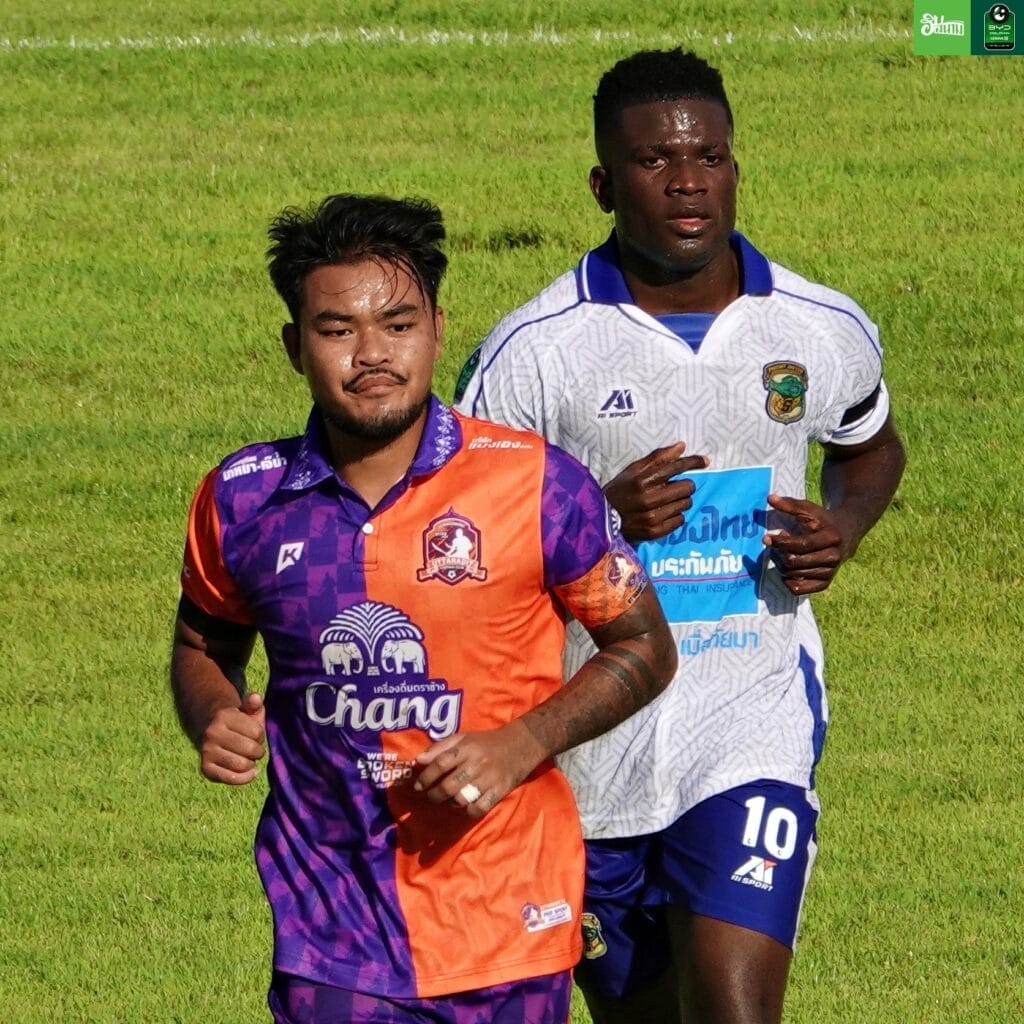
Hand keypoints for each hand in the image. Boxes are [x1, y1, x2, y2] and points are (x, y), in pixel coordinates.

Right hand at [199, 692, 265, 784]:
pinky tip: (250, 771)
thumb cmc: (237, 721)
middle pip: (250, 750)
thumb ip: (254, 703)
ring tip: (249, 757)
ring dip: (251, 764)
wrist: (210, 730)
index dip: (261, 734)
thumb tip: (255, 698)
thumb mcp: (246, 709)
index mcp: (223, 716)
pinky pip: (231, 779)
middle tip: (254, 748)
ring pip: (242, 765)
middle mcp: (212, 734)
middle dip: (258, 750)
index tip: (255, 734)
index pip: (256, 732)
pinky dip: (245, 778)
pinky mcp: (205, 768)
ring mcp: (207, 751)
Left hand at [413, 721, 545, 818]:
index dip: (426, 777)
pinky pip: (479, 808)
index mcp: (466, 747)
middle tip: (431, 796)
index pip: (441, 763)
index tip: (418, 786)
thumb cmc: (487, 742)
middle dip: (434, 795)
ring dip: (450, 803)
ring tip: (448, 801)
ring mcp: (489, 778)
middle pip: (449, 785)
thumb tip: (418, 760)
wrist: (522, 744)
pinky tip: (466, 806)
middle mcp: (477, 763)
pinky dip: (469, 810)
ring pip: (462, 799)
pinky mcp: (500, 791)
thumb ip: (440, 747)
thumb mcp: (463, 737)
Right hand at [604, 443, 709, 541]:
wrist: (602, 520)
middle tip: (676, 487)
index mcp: (642, 481)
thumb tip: (682, 446)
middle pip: (687, 487)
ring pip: (685, 504)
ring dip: (680, 501)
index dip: (693, 462)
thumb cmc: (618, 491)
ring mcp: (652, 517)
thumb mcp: (632, 470)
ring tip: (667, 501)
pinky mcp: (655, 532)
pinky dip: (675, 515)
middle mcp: (649, 499)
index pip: (675, 467)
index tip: (705, 461)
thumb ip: (657, 458)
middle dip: (684, 485)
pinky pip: (680, 520)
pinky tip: (664, 513)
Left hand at [762, 494, 855, 595]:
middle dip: (779, 553)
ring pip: (795, 574)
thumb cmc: (823, 520)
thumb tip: (769, 498)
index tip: (766, 538)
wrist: (847, 533)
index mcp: (831, 537)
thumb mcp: (809, 509)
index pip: (801, 544)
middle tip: (774, 546)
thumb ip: (790, 505)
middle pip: (795, 561)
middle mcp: (833, 557)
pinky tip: (786, 572)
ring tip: (781, 554)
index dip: (781, 542)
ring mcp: (830, 572)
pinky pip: (800, 590)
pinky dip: (789, 583)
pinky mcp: (825, 583)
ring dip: (782, 565)